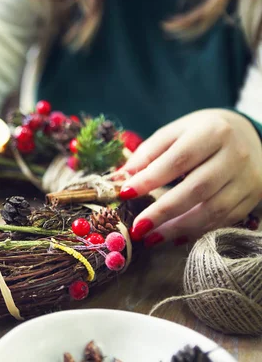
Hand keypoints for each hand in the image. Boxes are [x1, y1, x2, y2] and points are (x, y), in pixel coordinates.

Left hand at [120, 109, 261, 246]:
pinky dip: (199, 231)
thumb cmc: (201, 133)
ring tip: (152, 238)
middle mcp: (235, 154)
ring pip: (214, 209)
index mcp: (212, 131)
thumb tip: (121, 178)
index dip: (151, 179)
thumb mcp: (175, 132)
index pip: (178, 159)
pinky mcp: (254, 196)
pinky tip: (176, 237)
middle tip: (138, 228)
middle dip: (163, 211)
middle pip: (197, 188)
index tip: (125, 193)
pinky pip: (225, 219)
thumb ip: (148, 153)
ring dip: (179, 228)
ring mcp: (248, 178)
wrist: (247, 133)